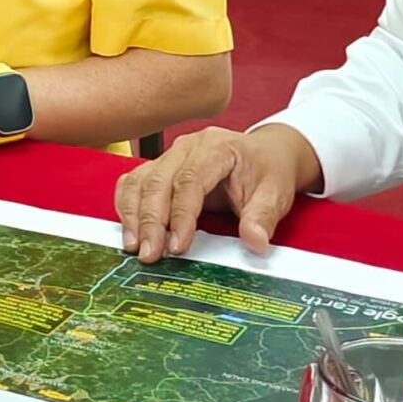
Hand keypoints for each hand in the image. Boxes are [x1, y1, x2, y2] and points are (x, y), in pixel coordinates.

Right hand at [111, 124, 317, 263]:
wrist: (264, 154)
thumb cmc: (267, 171)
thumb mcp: (275, 193)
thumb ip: (263, 217)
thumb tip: (255, 242)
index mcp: (216, 147)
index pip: (190, 180)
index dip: (180, 215)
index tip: (177, 246)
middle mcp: (187, 147)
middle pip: (158, 181)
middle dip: (150, 221)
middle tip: (149, 254)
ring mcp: (170, 155)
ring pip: (140, 181)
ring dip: (133, 215)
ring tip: (134, 247)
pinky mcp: (160, 167)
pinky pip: (134, 182)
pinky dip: (127, 206)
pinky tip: (130, 231)